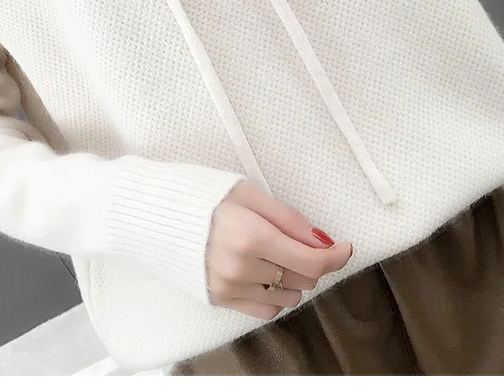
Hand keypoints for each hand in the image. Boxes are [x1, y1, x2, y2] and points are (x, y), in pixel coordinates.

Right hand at [207, 179, 354, 319]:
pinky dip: (275, 294)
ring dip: (292, 278)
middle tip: (295, 239)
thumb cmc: (205, 197)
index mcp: (251, 235)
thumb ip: (289, 219)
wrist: (158, 215)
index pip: (310, 261)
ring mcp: (230, 288)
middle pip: (303, 279)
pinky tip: (264, 273)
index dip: (335, 256)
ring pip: (288, 297)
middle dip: (309, 260)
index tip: (345, 248)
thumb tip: (322, 240)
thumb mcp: (249, 193)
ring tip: (272, 253)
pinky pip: (266, 310)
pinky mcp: (221, 299)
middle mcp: (241, 267)